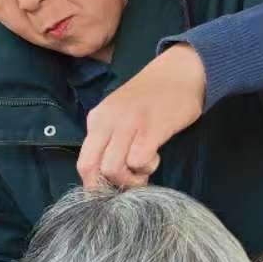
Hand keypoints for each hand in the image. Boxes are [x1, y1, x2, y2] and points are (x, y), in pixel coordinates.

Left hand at [77, 44, 205, 188]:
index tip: (113, 189)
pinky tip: (155, 156)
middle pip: (91, 168)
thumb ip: (109, 139)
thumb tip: (105, 176)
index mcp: (97, 119)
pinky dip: (146, 167)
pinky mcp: (150, 128)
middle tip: (130, 182)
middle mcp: (107, 121)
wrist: (180, 72)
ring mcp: (128, 124)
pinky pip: (138, 161)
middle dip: (109, 186)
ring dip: (130, 179)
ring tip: (144, 169)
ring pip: (112, 169)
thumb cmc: (151, 98)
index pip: (83, 162)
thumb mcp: (119, 114)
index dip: (95, 184)